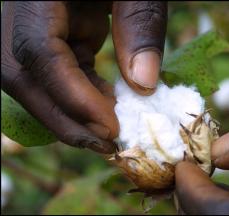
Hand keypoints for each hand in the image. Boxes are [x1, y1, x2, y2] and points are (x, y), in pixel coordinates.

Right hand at [1, 2, 166, 152]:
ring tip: (109, 131)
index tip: (110, 127)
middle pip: (21, 74)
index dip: (71, 95)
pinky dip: (79, 96)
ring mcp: (31, 22)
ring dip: (70, 112)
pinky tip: (105, 108)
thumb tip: (144, 85)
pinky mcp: (49, 32)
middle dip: (62, 117)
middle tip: (105, 144)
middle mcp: (21, 9)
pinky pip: (53, 72)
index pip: (35, 50)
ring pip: (31, 79)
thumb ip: (141, 24)